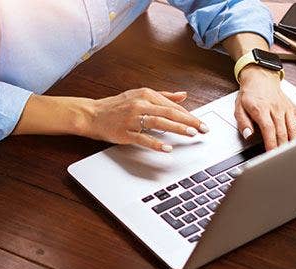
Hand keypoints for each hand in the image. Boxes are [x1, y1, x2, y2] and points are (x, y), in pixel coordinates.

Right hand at [82, 88, 208, 151]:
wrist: (93, 114)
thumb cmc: (116, 106)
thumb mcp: (140, 95)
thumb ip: (163, 96)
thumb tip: (183, 95)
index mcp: (146, 94)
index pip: (172, 106)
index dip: (188, 115)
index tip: (200, 122)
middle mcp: (140, 104)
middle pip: (169, 113)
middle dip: (188, 121)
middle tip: (202, 129)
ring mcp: (132, 118)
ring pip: (159, 123)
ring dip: (177, 128)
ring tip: (190, 134)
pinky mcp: (125, 132)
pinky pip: (143, 138)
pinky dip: (156, 143)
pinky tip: (167, 148)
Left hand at [234, 66, 295, 149]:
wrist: (260, 77)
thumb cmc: (250, 94)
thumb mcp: (239, 108)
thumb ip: (243, 123)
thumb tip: (248, 135)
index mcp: (262, 110)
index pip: (269, 129)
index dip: (271, 143)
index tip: (272, 155)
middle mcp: (276, 109)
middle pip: (282, 132)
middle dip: (283, 148)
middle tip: (283, 161)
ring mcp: (287, 109)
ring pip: (294, 128)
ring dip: (295, 143)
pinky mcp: (294, 108)